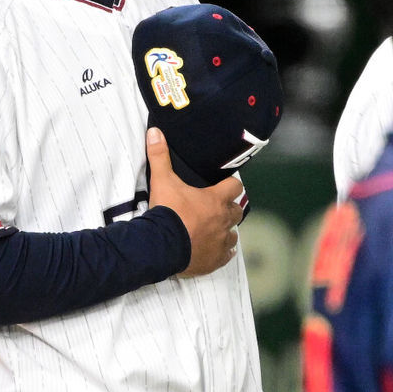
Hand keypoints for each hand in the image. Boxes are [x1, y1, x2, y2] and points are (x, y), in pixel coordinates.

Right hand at [147, 127, 243, 276]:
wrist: (161, 245)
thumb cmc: (167, 211)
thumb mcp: (162, 180)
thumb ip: (159, 156)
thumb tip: (155, 131)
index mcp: (215, 200)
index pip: (235, 187)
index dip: (230, 185)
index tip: (223, 186)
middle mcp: (223, 220)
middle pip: (237, 211)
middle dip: (229, 209)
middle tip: (216, 209)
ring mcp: (221, 241)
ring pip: (233, 234)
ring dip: (226, 231)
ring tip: (215, 230)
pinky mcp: (215, 260)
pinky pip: (226, 255)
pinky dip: (223, 253)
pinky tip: (216, 251)